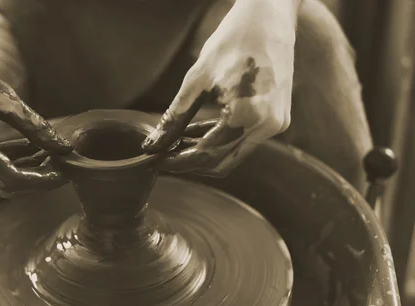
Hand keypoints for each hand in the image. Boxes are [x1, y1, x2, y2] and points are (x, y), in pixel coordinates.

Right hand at [0, 31, 71, 197]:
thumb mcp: (5, 97)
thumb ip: (36, 127)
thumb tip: (65, 149)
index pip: (12, 179)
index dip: (42, 180)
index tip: (65, 174)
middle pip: (1, 185)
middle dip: (34, 180)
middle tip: (60, 169)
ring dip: (20, 170)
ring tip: (48, 156)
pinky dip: (3, 162)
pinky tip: (26, 150)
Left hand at [142, 0, 295, 175]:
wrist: (270, 17)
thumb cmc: (233, 41)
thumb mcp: (196, 80)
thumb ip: (174, 117)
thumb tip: (153, 145)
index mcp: (247, 115)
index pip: (206, 153)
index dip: (178, 161)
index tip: (157, 161)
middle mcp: (267, 126)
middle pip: (222, 160)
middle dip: (191, 162)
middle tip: (165, 157)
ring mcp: (276, 124)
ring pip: (233, 153)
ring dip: (206, 152)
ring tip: (177, 143)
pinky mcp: (279, 120)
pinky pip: (244, 140)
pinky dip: (222, 139)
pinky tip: (197, 132)